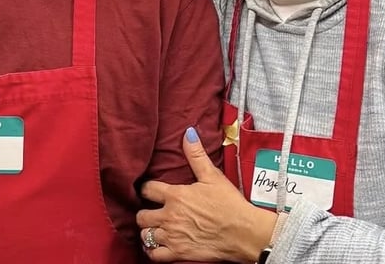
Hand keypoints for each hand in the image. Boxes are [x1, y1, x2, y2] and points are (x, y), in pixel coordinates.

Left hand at [136, 127, 277, 262]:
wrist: (243, 232)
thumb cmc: (229, 204)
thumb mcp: (213, 176)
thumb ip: (196, 155)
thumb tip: (188, 133)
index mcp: (176, 195)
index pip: (147, 189)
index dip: (146, 189)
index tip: (150, 190)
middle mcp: (170, 216)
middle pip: (141, 215)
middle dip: (144, 212)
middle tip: (152, 211)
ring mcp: (172, 236)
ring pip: (146, 235)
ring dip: (148, 231)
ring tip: (155, 228)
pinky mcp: (178, 254)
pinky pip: (154, 255)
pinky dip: (152, 251)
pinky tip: (157, 245)